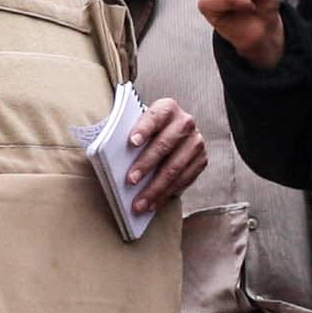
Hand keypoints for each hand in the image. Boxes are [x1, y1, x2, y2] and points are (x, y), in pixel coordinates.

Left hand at [123, 96, 205, 213]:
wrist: (172, 135)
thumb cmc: (147, 132)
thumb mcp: (139, 126)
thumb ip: (128, 134)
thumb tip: (111, 154)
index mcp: (167, 108)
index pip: (155, 117)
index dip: (144, 128)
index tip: (132, 142)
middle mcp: (185, 122)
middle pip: (165, 144)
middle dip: (146, 164)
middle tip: (130, 180)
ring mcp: (195, 142)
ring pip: (175, 167)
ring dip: (156, 188)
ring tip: (139, 203)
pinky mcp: (201, 160)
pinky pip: (184, 181)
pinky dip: (166, 195)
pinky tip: (153, 204)